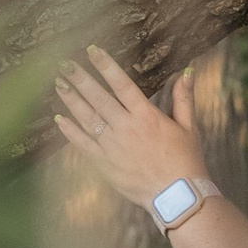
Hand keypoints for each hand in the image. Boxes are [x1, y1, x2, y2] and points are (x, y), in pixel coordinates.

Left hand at [53, 48, 205, 212]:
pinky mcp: (105, 164)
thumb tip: (187, 71)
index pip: (122, 84)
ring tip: (58, 83)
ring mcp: (113, 146)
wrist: (177, 197)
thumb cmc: (186, 161)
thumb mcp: (189, 127)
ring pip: (87, 118)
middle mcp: (126, 128)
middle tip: (64, 63)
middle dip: (80, 79)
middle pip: (98, 98)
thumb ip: (184, 98)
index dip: (105, 66)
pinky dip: (70, 131)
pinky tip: (59, 118)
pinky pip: (83, 144)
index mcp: (146, 116)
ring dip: (71, 99)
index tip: (91, 50)